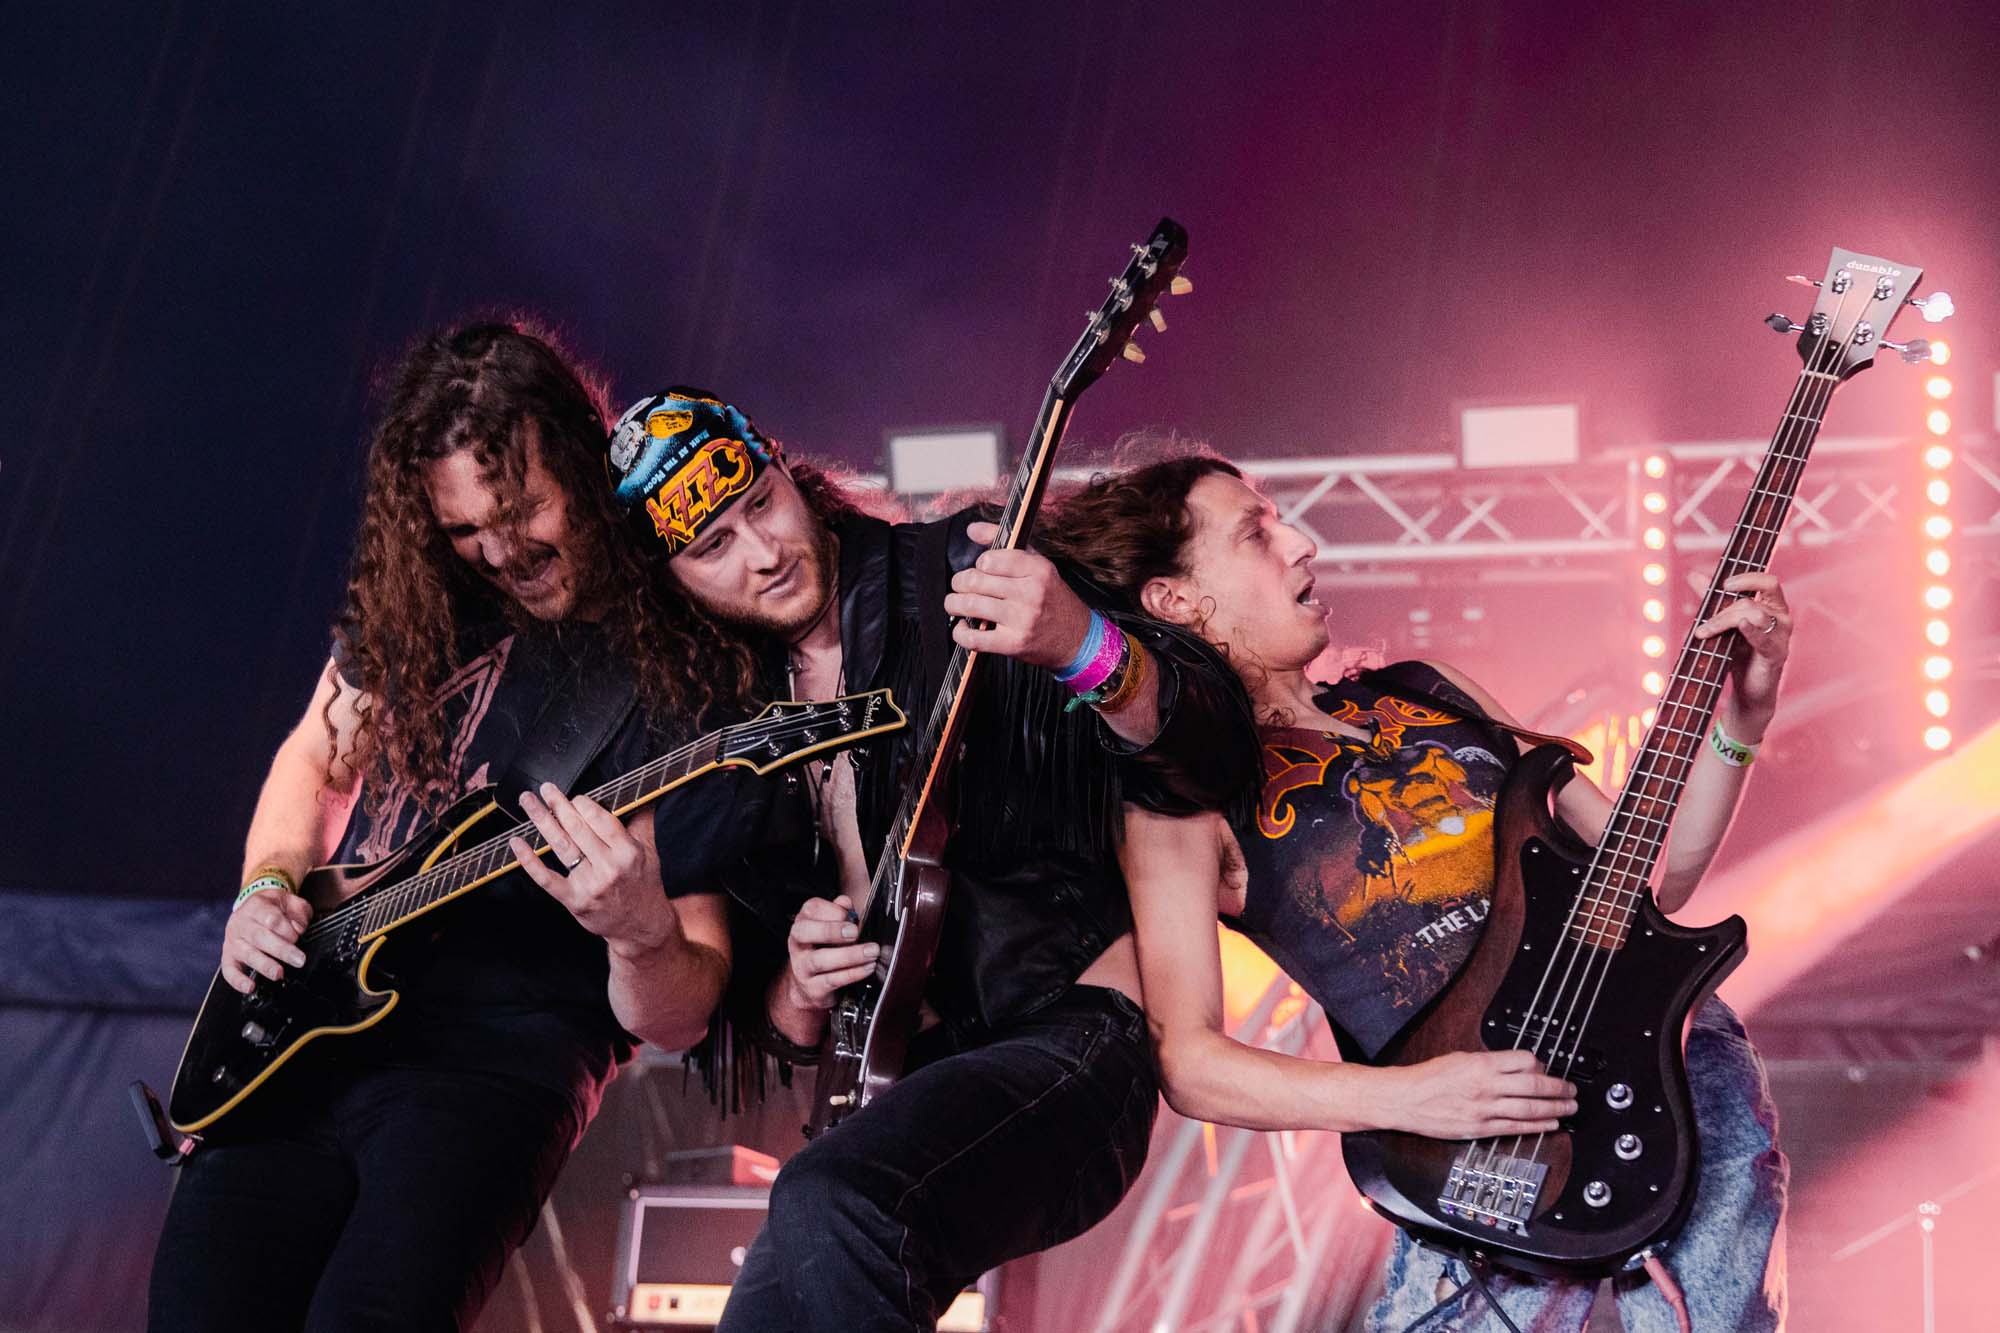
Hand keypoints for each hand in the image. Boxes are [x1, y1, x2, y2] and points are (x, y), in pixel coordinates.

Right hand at [220, 889, 311, 993]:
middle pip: (260, 937)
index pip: (271, 919)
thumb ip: (298, 913)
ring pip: (247, 953)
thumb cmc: (274, 907)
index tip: (298, 937)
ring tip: (278, 974)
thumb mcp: (290, 902)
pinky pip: (228, 970)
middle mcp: (241, 923)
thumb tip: (298, 929)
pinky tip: (250, 987)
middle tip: (298, 960)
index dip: (286, 929)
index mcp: (257, 906)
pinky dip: (237, 980)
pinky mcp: (228, 955)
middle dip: (281, 950)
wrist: (252, 904)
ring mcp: (233, 940)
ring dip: (264, 965)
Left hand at [512, 784, 676, 959]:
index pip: (600, 819)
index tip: (574, 796)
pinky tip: (517, 843)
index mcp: (628, 852)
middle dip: (558, 804)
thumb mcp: (649, 850)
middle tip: (545, 788)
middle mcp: (609, 867)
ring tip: (528, 801)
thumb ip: (643, 819)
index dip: (583, 804)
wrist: (640, 926)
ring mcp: (589, 885)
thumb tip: (640, 791)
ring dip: (541, 820)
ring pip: (561, 846)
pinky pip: (546, 878)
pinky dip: (529, 860)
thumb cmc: (643, 883)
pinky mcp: (573, 900)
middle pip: (577, 829)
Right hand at [780, 895, 879, 1011]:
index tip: (850, 916)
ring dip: (850, 955)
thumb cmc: (825, 951)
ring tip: (871, 952)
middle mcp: (798, 944)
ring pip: (819, 960)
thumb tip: (846, 903)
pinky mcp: (812, 988)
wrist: (810, 988)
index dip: (832, 910)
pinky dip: (853, 973)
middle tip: (855, 932)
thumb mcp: (832, 929)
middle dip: (830, 930)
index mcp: (804, 923)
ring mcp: (802, 967)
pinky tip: (868, 967)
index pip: (811, 909)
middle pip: (804, 932)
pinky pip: (832, 980)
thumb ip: (840, 912)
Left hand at [943, 520, 1095, 669]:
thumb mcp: (1038, 566)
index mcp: (1038, 570)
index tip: (981, 569)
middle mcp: (1031, 593)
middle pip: (976, 581)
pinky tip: (963, 627)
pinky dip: (960, 632)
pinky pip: (974, 638)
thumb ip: (1004, 544)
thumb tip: (972, 529)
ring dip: (954, 604)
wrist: (1077, 639)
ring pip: (971, 605)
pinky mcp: (1013, 644)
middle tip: (960, 585)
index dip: (979, 563)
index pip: (991, 559)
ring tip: (955, 604)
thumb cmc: (1053, 600)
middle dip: (960, 582)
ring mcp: (1022, 620)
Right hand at [1384, 1049, 1578, 1138]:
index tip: (1546, 1069)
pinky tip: (1550, 1124)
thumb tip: (1514, 1066)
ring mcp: (1484, 1110)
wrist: (1406, 1099)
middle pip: (1533, 1086)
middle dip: (1558, 1089)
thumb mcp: (1460, 1057)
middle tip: (1571, 1089)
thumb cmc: (1429, 1077)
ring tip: (1569, 1107)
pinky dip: (1537, 1126)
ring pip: (1529, 1109)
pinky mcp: (1480, 1128)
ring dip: (1554, 1109)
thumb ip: (1488, 1062)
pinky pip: (1515, 1128)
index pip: (1524, 1061)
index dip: (1540, 1065)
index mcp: (1481, 1064)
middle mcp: (1486, 1086)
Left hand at [1692, 572, 1791, 735]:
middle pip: (1751, 602)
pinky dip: (1751, 630)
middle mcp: (1781, 618)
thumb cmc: (1738, 653)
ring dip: (1723, 622)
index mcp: (1773, 606)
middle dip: (1722, 611)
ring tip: (1704, 634)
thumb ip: (1713, 600)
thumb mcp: (1724, 624)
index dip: (1748, 579)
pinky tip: (1741, 625)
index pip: (1768, 582)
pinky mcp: (1777, 654)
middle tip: (1702, 626)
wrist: (1747, 690)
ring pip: (1754, 615)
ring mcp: (1782, 636)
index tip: (1724, 584)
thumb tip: (1694, 575)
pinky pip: (1764, 638)